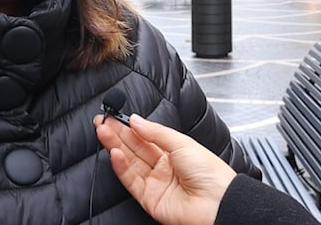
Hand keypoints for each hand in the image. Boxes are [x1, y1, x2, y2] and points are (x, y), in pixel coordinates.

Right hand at [94, 114, 235, 224]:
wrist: (218, 202)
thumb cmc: (211, 173)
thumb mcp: (183, 142)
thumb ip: (156, 132)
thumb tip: (136, 120)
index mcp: (174, 152)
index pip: (145, 137)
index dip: (129, 127)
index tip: (114, 117)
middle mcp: (163, 168)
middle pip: (135, 148)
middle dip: (117, 134)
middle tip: (102, 122)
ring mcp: (156, 183)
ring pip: (130, 163)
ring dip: (115, 146)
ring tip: (103, 131)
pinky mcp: (149, 199)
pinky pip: (131, 181)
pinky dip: (121, 166)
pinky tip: (114, 153)